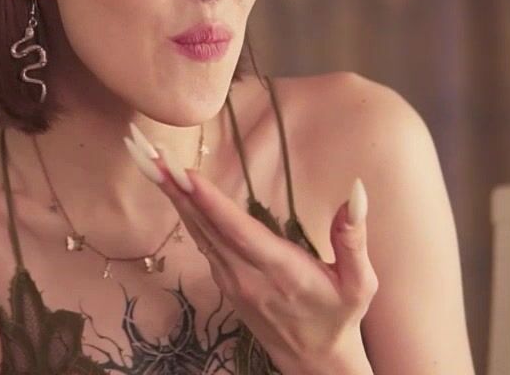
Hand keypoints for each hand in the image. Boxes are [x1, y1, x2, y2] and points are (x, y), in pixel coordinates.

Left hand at [124, 125, 377, 373]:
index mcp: (281, 272)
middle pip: (205, 226)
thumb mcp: (360, 283)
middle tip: (150, 154)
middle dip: (176, 188)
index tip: (186, 174)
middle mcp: (246, 275)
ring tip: (151, 161)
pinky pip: (200, 239)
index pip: (238, 232)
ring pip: (196, 230)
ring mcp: (229, 279)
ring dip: (172, 195)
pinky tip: (170, 187)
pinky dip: (183, 211)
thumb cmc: (339, 316)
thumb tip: (356, 190)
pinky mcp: (223, 279)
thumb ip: (353, 237)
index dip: (210, 202)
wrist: (314, 361)